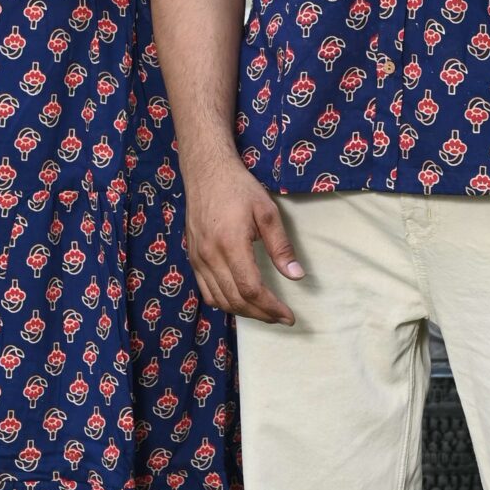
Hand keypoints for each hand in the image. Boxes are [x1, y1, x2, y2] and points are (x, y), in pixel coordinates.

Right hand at [184, 156, 302, 324]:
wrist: (205, 172)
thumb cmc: (239, 188)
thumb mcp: (267, 212)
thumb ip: (281, 246)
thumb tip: (296, 276)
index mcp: (230, 244)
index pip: (251, 289)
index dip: (271, 308)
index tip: (288, 316)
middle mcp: (210, 256)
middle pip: (235, 300)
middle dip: (261, 314)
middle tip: (280, 317)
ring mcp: (198, 259)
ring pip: (219, 300)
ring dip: (243, 312)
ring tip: (264, 312)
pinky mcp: (193, 258)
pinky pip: (206, 291)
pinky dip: (224, 302)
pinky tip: (240, 300)